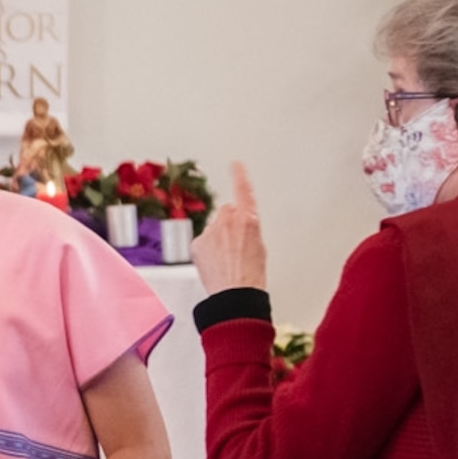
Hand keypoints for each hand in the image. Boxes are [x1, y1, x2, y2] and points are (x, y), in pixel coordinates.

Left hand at [190, 162, 266, 293]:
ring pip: (213, 229)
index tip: (235, 165)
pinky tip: (215, 265)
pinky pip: (202, 242)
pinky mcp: (198, 243)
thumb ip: (248, 230)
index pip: (243, 191)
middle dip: (228, 225)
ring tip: (226, 261)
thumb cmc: (251, 276)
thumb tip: (240, 231)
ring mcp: (211, 231)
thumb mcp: (259, 247)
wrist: (236, 293)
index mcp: (249, 220)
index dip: (239, 176)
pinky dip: (206, 250)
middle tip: (234, 247)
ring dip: (217, 240)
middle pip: (226, 213)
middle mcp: (228, 221)